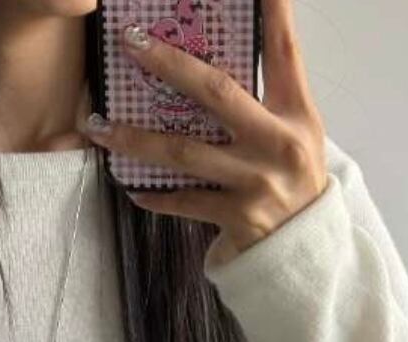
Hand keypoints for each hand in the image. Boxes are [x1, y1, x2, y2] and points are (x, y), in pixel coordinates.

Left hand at [82, 0, 327, 268]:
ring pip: (185, 152)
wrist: (306, 251)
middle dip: (170, 64)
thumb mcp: (295, 134)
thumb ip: (265, 99)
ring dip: (137, 139)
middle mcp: (278, 143)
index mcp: (296, 113)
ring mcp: (256, 182)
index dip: (271, 10)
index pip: (283, 50)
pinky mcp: (237, 217)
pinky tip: (132, 188)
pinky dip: (157, 195)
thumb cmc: (293, 182)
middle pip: (217, 91)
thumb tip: (216, 61)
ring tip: (100, 127)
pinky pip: (186, 201)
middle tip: (132, 41)